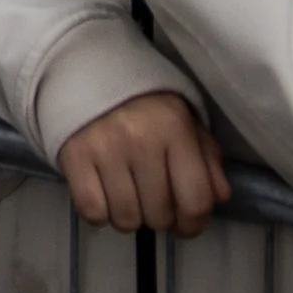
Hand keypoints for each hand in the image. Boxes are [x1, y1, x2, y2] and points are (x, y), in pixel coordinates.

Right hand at [59, 89, 226, 237]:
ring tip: (127, 195)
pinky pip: (92, 212)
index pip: (195, 199)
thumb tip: (219, 197)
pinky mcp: (73, 156)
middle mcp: (141, 138)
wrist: (87, 68)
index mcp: (174, 127)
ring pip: (125, 219)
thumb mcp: (184, 119)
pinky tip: (103, 193)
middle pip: (159, 215)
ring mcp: (104, 148)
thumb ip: (207, 158)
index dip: (194, 224)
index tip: (186, 224)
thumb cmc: (144, 101)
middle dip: (160, 217)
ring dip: (129, 217)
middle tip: (152, 199)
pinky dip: (99, 213)